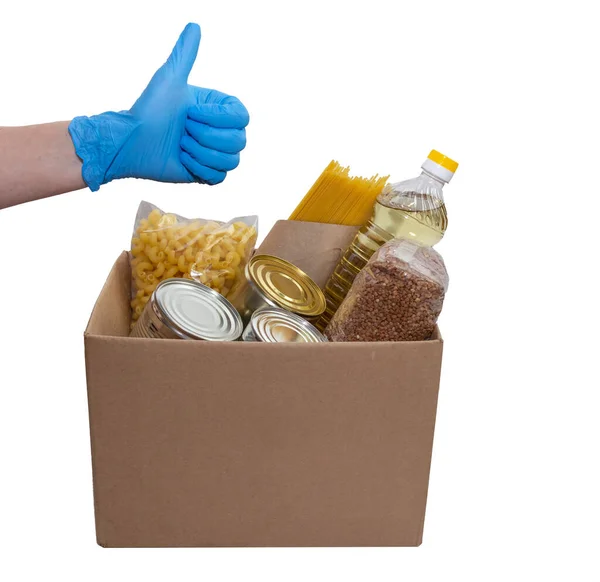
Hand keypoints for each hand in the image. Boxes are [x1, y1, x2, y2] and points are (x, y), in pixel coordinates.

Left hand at [68, 23, 248, 190]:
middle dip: (205, 137)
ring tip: (181, 146)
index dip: (217, 119)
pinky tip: (183, 160)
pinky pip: (219, 177)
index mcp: (218, 110)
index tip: (191, 112)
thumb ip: (185, 54)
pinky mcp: (207, 174)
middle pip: (239, 141)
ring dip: (201, 153)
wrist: (132, 143)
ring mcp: (215, 154)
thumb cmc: (149, 110)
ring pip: (231, 161)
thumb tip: (194, 26)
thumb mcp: (169, 79)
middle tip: (183, 130)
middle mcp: (220, 132)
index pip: (242, 117)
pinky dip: (200, 169)